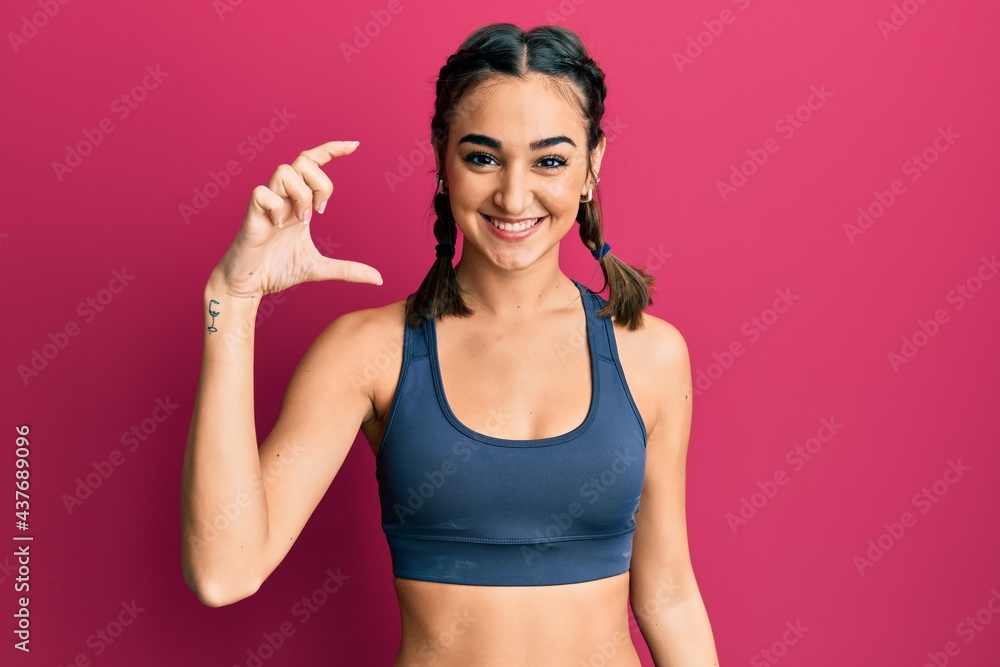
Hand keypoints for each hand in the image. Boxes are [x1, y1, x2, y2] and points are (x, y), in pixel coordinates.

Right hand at [209, 141, 381, 297]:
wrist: (248, 285)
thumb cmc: (277, 269)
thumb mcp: (319, 268)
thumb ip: (348, 270)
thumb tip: (378, 278)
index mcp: (299, 203)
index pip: (313, 162)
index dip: (332, 149)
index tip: (355, 145)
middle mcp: (283, 197)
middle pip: (303, 161)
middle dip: (320, 182)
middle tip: (320, 211)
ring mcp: (267, 204)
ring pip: (284, 171)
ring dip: (301, 195)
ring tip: (301, 220)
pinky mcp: (252, 214)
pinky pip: (262, 193)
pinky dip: (276, 207)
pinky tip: (278, 227)